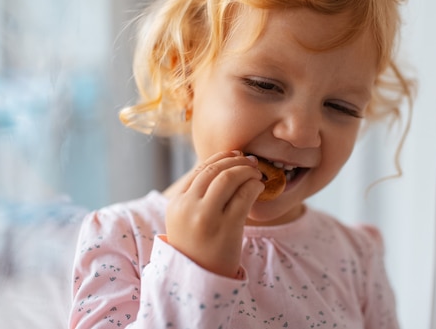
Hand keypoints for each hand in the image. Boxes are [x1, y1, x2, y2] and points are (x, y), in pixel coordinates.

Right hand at [165, 151, 263, 277]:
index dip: (221, 158)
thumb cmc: (198, 246)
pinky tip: (259, 187)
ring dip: (246, 171)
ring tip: (256, 173)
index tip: (236, 156)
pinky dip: (254, 186)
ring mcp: (206, 217)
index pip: (200, 169)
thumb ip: (197, 195)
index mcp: (176, 203)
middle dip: (236, 161)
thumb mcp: (186, 219)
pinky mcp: (227, 228)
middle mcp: (188, 207)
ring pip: (229, 178)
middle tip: (251, 162)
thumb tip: (223, 164)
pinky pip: (244, 195)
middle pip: (215, 170)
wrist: (199, 280)